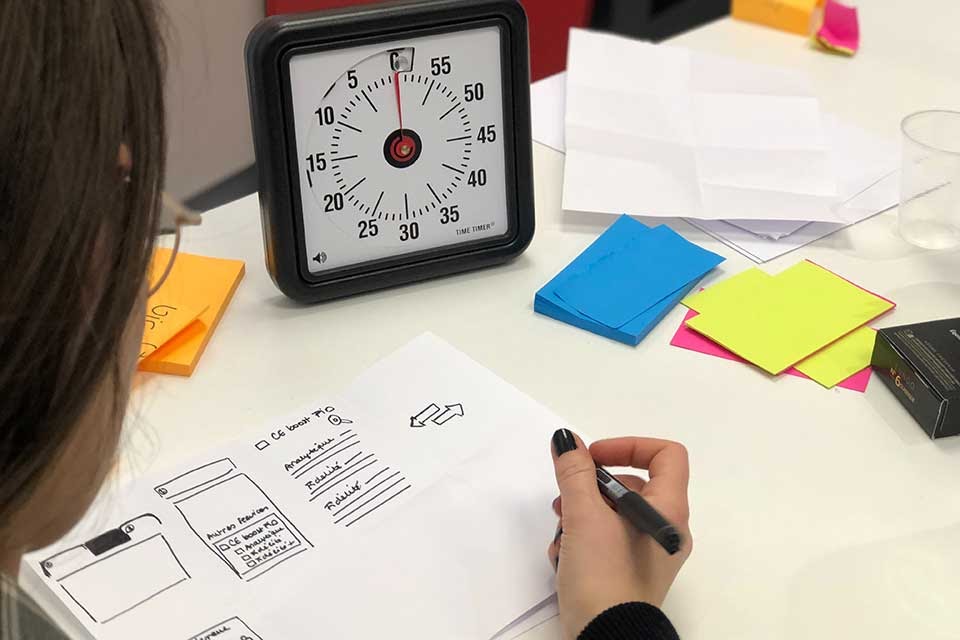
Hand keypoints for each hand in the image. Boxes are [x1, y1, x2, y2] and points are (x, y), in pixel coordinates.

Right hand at [547, 430, 691, 639]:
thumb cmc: (604, 575)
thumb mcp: (584, 516)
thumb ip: (574, 472)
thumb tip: (567, 439)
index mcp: (668, 511)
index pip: (666, 455)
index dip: (629, 446)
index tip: (593, 458)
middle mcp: (664, 530)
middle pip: (632, 485)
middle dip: (591, 487)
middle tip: (565, 500)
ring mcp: (648, 554)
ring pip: (614, 514)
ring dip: (581, 516)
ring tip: (561, 534)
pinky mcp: (629, 573)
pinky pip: (608, 541)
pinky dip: (583, 541)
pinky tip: (564, 556)